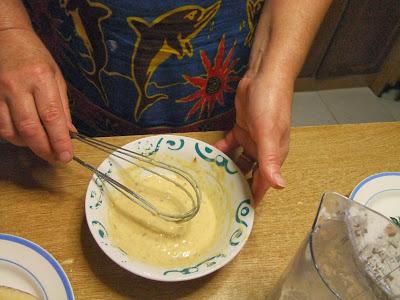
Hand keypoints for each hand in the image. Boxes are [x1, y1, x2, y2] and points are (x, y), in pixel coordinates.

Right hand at [0, 28, 73, 162]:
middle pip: (30, 128)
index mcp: (41, 78)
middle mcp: (17, 86)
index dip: (59, 140)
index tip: (66, 156)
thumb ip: (63, 106)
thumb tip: (70, 132)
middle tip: (55, 158)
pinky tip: (23, 135)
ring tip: (41, 144)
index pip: (52, 116)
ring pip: (11, 131)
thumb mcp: (57, 77)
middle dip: (45, 149)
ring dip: (28, 145)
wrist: (5, 37)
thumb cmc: (36, 57)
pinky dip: (13, 136)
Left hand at [215, 73, 291, 202]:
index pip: (264, 183)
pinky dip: (220, 151)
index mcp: (274, 155)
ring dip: (226, 169)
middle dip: (237, 186)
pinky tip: (207, 157)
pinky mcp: (240, 129)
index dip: (254, 198)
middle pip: (250, 175)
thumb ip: (270, 160)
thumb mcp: (269, 134)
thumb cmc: (271, 104)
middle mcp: (263, 151)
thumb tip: (280, 187)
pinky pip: (228, 145)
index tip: (240, 214)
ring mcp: (251, 140)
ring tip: (209, 181)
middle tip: (218, 199)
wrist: (263, 77)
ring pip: (238, 161)